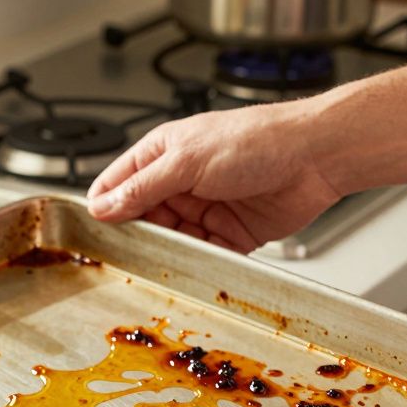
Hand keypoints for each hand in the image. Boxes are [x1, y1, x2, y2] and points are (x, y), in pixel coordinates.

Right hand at [86, 103, 343, 252]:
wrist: (315, 158)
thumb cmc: (257, 140)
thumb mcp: (187, 161)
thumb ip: (143, 187)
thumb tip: (104, 206)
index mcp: (163, 153)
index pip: (117, 183)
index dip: (103, 206)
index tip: (91, 231)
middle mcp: (181, 181)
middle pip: (142, 218)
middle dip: (136, 236)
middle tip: (126, 254)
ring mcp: (204, 208)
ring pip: (171, 240)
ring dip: (168, 251)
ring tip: (163, 260)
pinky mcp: (228, 234)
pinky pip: (203, 255)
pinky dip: (198, 263)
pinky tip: (194, 267)